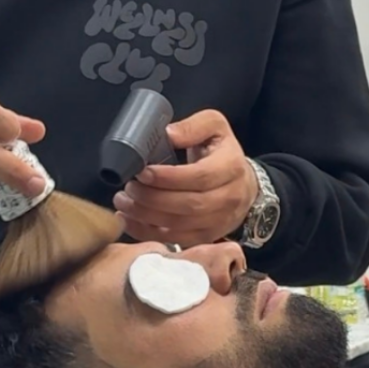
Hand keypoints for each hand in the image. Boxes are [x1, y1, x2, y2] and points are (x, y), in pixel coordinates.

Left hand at [112, 109, 257, 247]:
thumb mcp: (214, 127)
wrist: (244, 184)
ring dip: (147, 217)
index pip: (199, 177)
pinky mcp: (208, 237)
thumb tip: (168, 134)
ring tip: (124, 203)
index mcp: (231, 166)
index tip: (142, 172)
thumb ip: (192, 127)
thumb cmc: (223, 152)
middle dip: (153, 199)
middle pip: (189, 205)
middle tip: (129, 188)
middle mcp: (229, 197)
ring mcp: (220, 221)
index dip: (168, 178)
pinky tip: (130, 221)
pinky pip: (178, 240)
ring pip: (181, 226)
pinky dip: (150, 233)